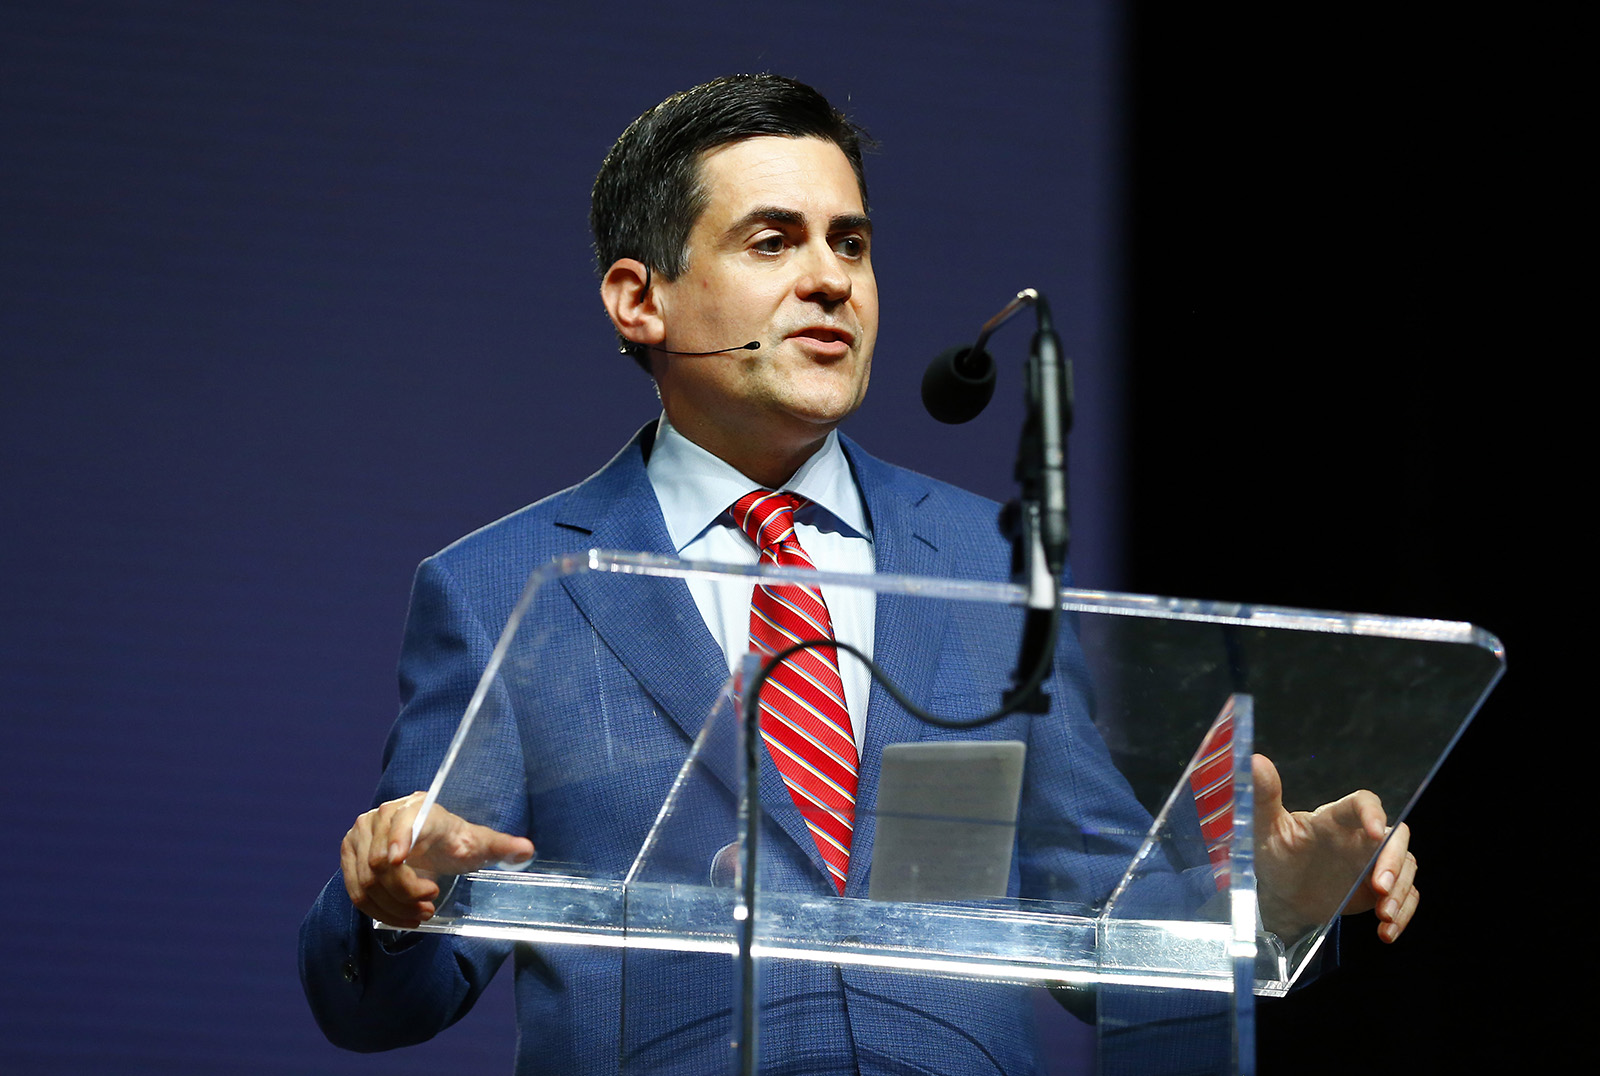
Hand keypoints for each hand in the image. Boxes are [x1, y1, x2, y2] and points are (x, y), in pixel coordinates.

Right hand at [340, 791, 534, 928]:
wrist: (427, 841)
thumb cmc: (453, 840)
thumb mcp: (478, 844)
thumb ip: (501, 846)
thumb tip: (527, 850)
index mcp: (416, 807)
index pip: (400, 822)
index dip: (396, 839)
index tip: (397, 860)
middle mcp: (382, 815)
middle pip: (382, 862)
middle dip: (405, 891)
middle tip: (430, 906)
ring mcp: (360, 834)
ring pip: (367, 881)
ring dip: (393, 906)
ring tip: (422, 914)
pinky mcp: (349, 854)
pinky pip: (355, 890)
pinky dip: (378, 910)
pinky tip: (402, 917)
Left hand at [1253, 755, 1417, 943]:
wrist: (1280, 898)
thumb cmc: (1274, 857)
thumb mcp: (1264, 830)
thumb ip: (1263, 797)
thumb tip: (1255, 761)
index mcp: (1334, 819)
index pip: (1362, 803)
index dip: (1372, 813)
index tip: (1372, 832)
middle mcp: (1359, 838)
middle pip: (1395, 837)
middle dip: (1394, 861)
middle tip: (1379, 888)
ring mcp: (1373, 864)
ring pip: (1407, 866)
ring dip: (1402, 891)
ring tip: (1384, 915)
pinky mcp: (1380, 890)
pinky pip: (1406, 896)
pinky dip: (1404, 914)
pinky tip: (1386, 931)